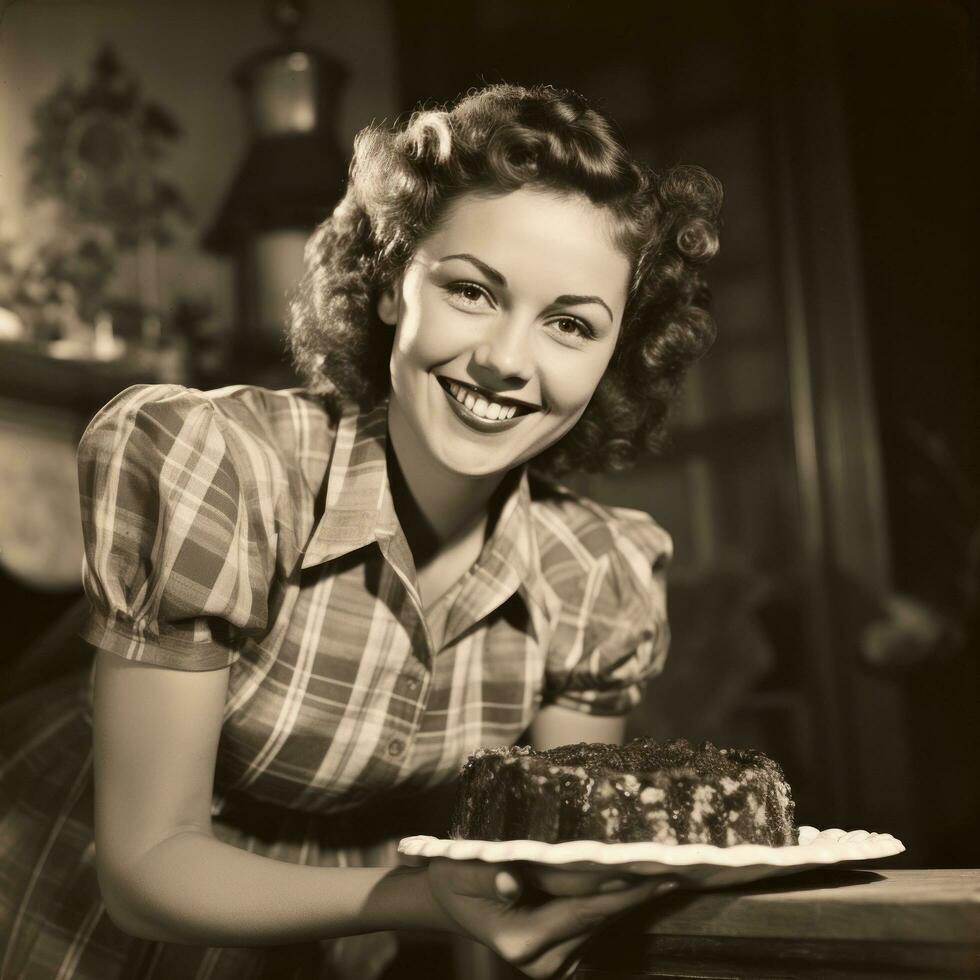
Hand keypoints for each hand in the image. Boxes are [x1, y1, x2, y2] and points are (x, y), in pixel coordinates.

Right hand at [425, 858, 678, 978]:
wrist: (451, 901)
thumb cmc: (458, 877)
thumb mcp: (465, 869)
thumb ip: (490, 875)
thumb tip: (511, 880)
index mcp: (520, 940)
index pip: (582, 910)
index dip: (621, 891)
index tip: (655, 874)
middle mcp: (542, 960)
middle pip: (599, 918)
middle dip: (638, 893)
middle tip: (677, 867)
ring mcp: (552, 964)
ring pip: (600, 923)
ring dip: (631, 899)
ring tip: (665, 870)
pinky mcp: (560, 959)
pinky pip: (593, 926)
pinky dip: (614, 904)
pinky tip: (639, 884)